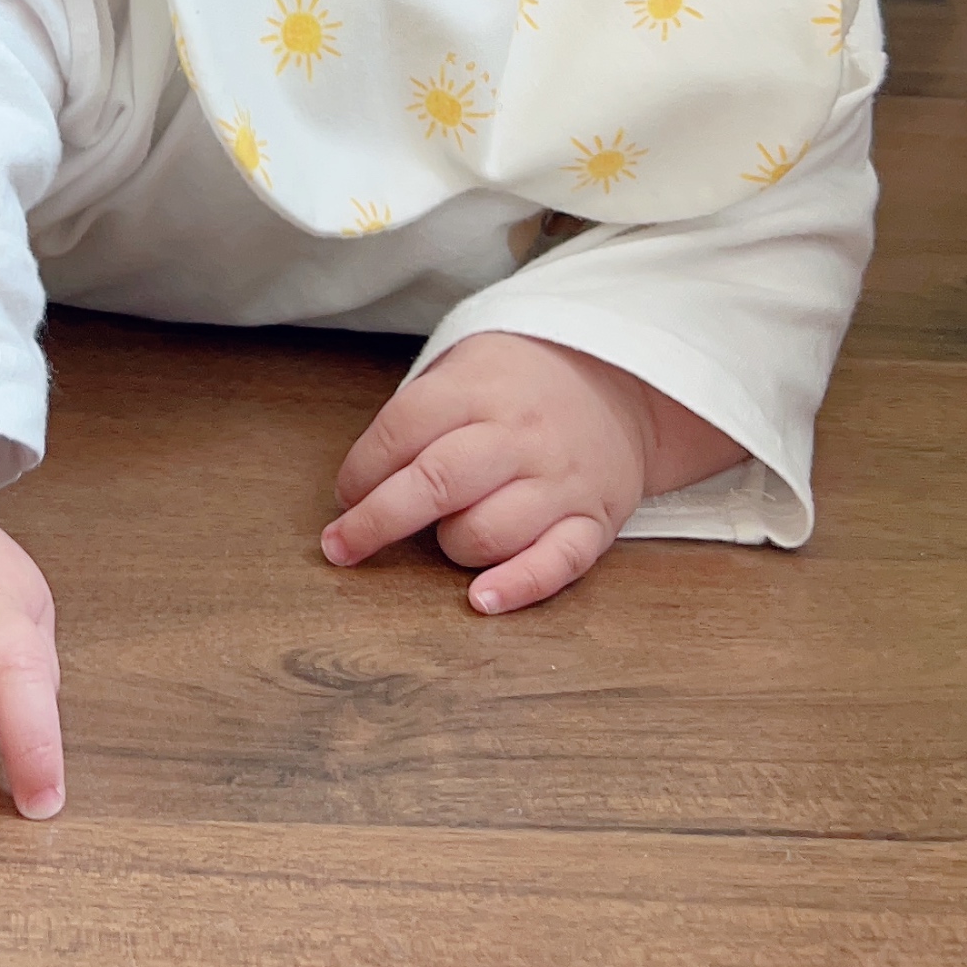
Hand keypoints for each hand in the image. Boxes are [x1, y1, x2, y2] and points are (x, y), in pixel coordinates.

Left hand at [321, 328, 741, 615]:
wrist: (625, 382)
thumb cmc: (521, 384)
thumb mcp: (468, 367)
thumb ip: (418, 416)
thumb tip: (360, 486)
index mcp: (480, 388)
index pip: (404, 429)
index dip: (362, 470)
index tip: (345, 495)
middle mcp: (520, 434)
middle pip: (438, 482)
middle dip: (377, 522)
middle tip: (341, 546)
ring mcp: (560, 480)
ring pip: (489, 530)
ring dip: (449, 547)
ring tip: (446, 537)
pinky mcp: (594, 521)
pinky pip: (557, 563)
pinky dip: (518, 586)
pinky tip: (481, 600)